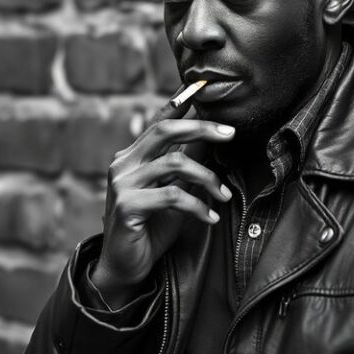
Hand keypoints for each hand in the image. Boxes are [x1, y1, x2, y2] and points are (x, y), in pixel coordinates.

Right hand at [91, 91, 233, 307]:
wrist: (124, 266)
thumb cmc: (151, 227)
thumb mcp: (172, 190)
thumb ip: (184, 165)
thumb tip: (211, 138)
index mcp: (133, 155)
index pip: (159, 121)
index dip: (181, 101)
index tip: (203, 87)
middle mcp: (124, 163)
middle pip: (167, 131)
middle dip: (203, 129)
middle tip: (231, 135)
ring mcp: (123, 183)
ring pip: (176, 164)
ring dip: (208, 179)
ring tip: (225, 196)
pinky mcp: (127, 206)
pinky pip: (173, 196)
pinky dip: (198, 206)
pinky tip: (211, 217)